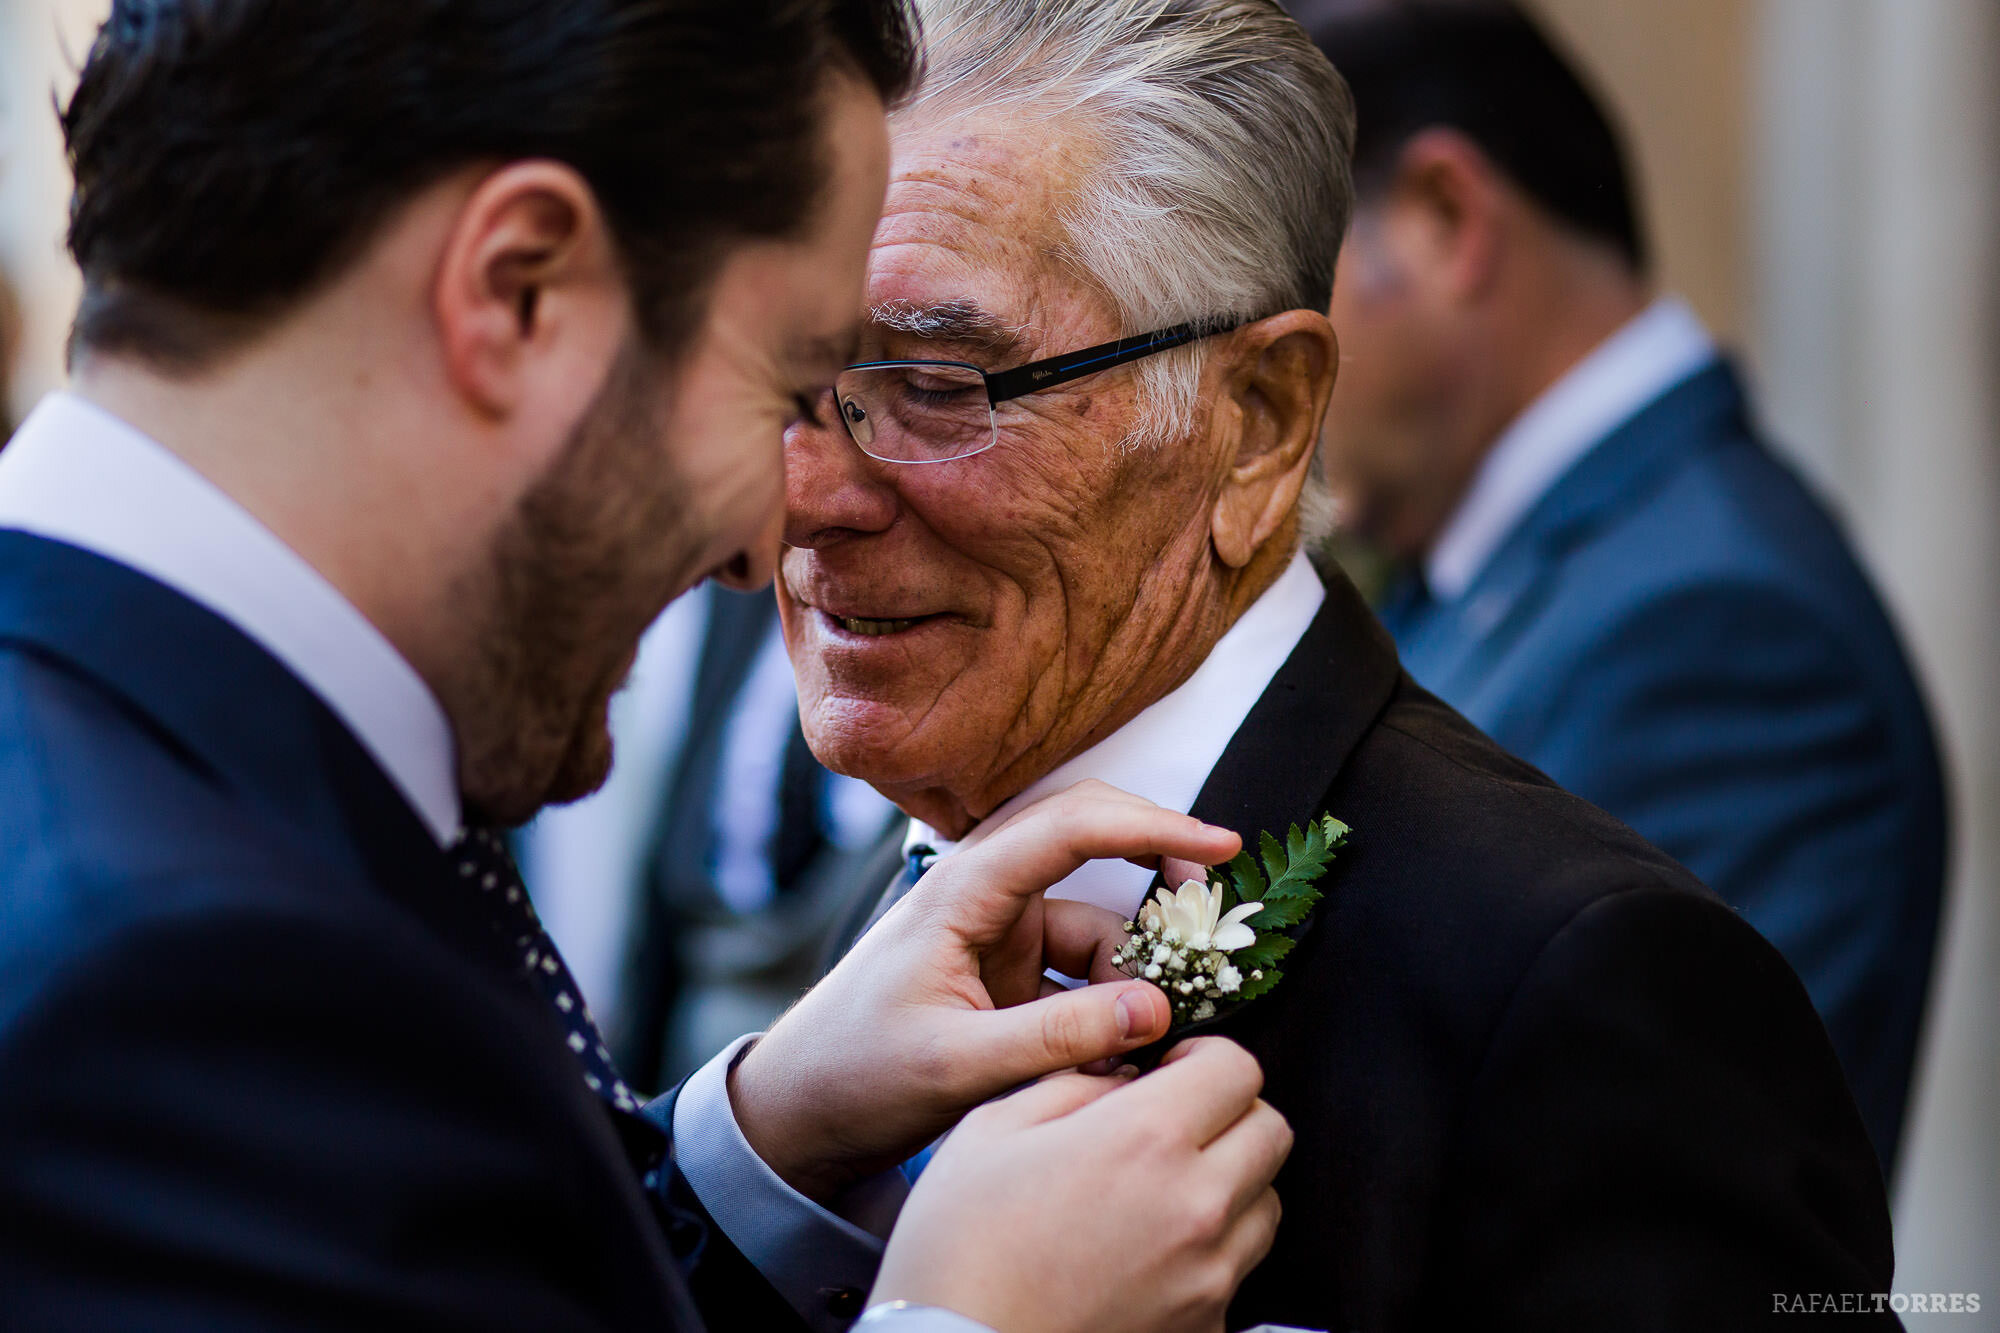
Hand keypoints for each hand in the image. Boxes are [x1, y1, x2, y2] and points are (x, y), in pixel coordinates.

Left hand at [729, 780, 1240, 1201]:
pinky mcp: (1004, 973)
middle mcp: (980, 894)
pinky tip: (1116, 1052)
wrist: (797, 1116)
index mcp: (959, 890)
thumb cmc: (854, 1077)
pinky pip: (1079, 968)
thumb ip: (1059, 1037)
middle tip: (1210, 909)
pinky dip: (1108, 1000)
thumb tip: (1156, 1010)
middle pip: (1086, 842)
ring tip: (1147, 1035)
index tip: (1219, 845)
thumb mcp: (958, 1066)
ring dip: (1130, 966)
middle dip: (1154, 865)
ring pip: (1092, 920)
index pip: (1069, 826)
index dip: (1151, 825)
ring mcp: (993, 932)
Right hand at [872, 1037, 1290, 1332]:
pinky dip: (1210, 1251)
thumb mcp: (993, 1130)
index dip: (1206, 1056)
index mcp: (1145, 1139)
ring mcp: (1208, 1275)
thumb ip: (1070, 1084)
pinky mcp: (1206, 1327)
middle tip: (1177, 1121)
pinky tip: (1151, 1250)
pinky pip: (1236, 1270)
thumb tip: (1117, 1076)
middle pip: (1271, 1132)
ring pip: (1265, 1203)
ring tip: (1165, 1189)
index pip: (1237, 1069)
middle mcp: (1195, 1205)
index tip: (1175, 1067)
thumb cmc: (962, 1252)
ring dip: (1230, 1182)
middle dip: (1230, 1112)